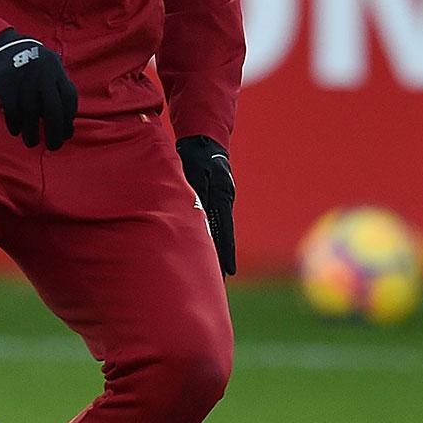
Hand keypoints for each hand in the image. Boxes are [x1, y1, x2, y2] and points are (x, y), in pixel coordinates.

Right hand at [0, 28, 77, 149]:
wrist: (0, 46)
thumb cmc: (28, 63)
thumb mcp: (48, 66)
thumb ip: (57, 87)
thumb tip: (65, 120)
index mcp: (56, 70)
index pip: (69, 97)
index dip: (69, 118)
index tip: (67, 134)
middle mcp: (43, 74)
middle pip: (53, 108)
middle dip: (55, 131)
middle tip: (54, 147)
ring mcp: (24, 78)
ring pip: (31, 112)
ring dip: (32, 131)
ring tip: (31, 142)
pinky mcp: (6, 82)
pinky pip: (11, 109)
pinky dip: (14, 123)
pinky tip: (15, 130)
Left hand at [176, 135, 235, 275]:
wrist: (203, 139)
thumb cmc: (195, 154)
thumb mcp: (193, 171)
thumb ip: (194, 192)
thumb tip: (195, 214)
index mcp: (221, 196)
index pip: (225, 231)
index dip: (226, 253)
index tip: (229, 273)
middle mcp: (224, 200)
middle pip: (223, 235)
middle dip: (221, 259)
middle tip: (219, 283)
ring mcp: (221, 200)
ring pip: (218, 231)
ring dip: (216, 251)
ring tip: (214, 274)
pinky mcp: (215, 198)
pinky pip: (214, 222)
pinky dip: (211, 238)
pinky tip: (206, 251)